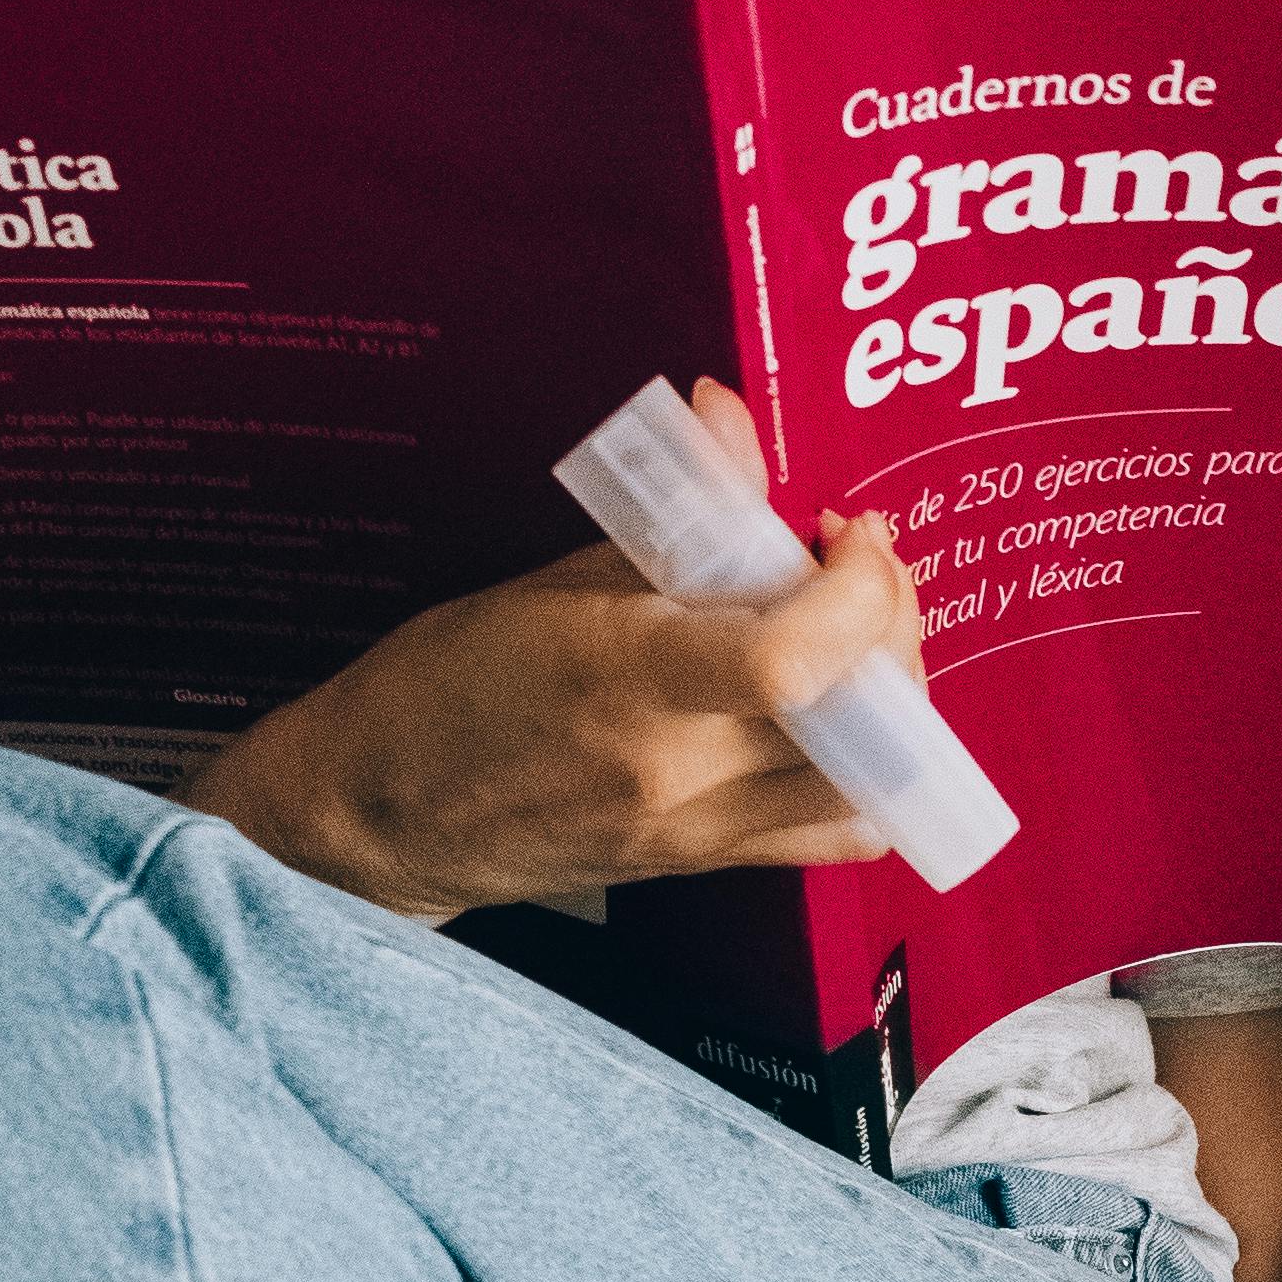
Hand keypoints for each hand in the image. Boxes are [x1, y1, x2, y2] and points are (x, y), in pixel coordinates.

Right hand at [186, 376, 925, 920]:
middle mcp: (678, 770)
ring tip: (856, 640)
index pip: (793, 661)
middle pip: (858, 722)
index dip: (859, 593)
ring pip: (867, 785)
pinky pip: (836, 835)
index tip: (849, 537)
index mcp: (629, 680)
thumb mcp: (550, 581)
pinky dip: (870, 773)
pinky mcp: (711, 866)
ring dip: (895, 703)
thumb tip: (728, 415)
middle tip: (858, 572)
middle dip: (890, 628)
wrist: (387, 815)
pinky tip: (842, 715)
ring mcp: (700, 830)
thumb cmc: (451, 685)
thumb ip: (672, 515)